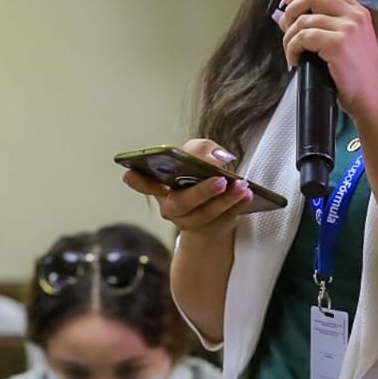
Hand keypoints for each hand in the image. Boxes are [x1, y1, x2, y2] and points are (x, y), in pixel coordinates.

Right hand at [121, 139, 251, 239]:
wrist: (212, 208)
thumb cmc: (197, 173)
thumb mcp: (198, 153)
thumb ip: (202, 149)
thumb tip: (218, 158)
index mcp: (160, 186)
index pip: (143, 183)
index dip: (136, 180)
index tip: (129, 174)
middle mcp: (170, 207)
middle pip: (182, 203)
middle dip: (201, 192)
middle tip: (219, 180)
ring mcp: (190, 222)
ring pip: (205, 215)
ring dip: (226, 200)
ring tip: (242, 186)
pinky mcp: (211, 229)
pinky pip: (225, 220)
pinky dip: (237, 206)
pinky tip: (248, 195)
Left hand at [278, 0, 377, 119]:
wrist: (373, 98)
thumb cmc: (358, 76)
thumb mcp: (348, 42)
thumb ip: (324, 25)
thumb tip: (288, 17)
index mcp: (358, 11)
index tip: (288, 2)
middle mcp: (354, 15)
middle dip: (291, 9)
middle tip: (285, 27)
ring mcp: (347, 28)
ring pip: (303, 20)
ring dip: (289, 37)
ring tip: (292, 52)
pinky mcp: (337, 44)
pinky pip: (302, 37)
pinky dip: (292, 49)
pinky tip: (295, 61)